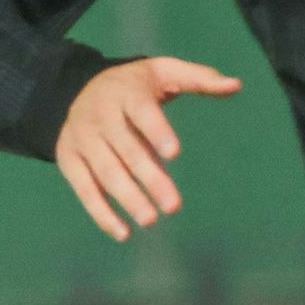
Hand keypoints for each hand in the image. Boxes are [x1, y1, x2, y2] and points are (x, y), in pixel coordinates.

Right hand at [54, 56, 244, 241]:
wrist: (79, 88)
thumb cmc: (135, 86)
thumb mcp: (164, 72)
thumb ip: (199, 79)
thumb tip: (236, 86)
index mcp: (127, 92)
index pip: (142, 112)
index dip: (156, 132)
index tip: (174, 153)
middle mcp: (100, 115)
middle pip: (126, 149)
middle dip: (149, 178)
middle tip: (173, 206)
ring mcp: (82, 138)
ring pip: (105, 172)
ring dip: (127, 199)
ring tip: (150, 221)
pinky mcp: (69, 159)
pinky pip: (84, 189)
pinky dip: (100, 213)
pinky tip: (123, 233)